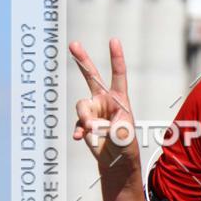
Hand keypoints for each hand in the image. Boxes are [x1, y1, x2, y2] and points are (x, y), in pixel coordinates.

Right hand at [69, 38, 139, 169]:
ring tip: (93, 130)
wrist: (117, 160)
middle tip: (73, 44)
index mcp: (119, 99)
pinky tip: (81, 138)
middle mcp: (104, 101)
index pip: (118, 75)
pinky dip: (79, 130)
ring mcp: (93, 111)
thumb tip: (91, 125)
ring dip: (85, 118)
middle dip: (82, 60)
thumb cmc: (126, 145)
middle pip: (91, 76)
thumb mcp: (125, 136)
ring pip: (81, 106)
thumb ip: (110, 128)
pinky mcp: (84, 123)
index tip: (113, 40)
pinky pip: (77, 122)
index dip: (116, 58)